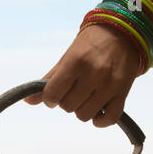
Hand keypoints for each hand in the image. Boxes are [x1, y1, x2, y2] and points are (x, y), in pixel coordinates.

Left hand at [23, 23, 143, 126]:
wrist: (124, 32)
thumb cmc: (91, 44)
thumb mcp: (67, 56)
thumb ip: (49, 79)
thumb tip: (28, 101)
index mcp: (76, 62)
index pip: (53, 95)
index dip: (50, 98)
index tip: (54, 94)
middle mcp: (94, 73)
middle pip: (68, 107)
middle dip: (66, 102)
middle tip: (73, 91)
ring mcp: (110, 84)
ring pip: (85, 115)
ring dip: (82, 110)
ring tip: (86, 97)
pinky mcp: (123, 92)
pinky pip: (109, 118)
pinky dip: (101, 121)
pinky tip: (97, 113)